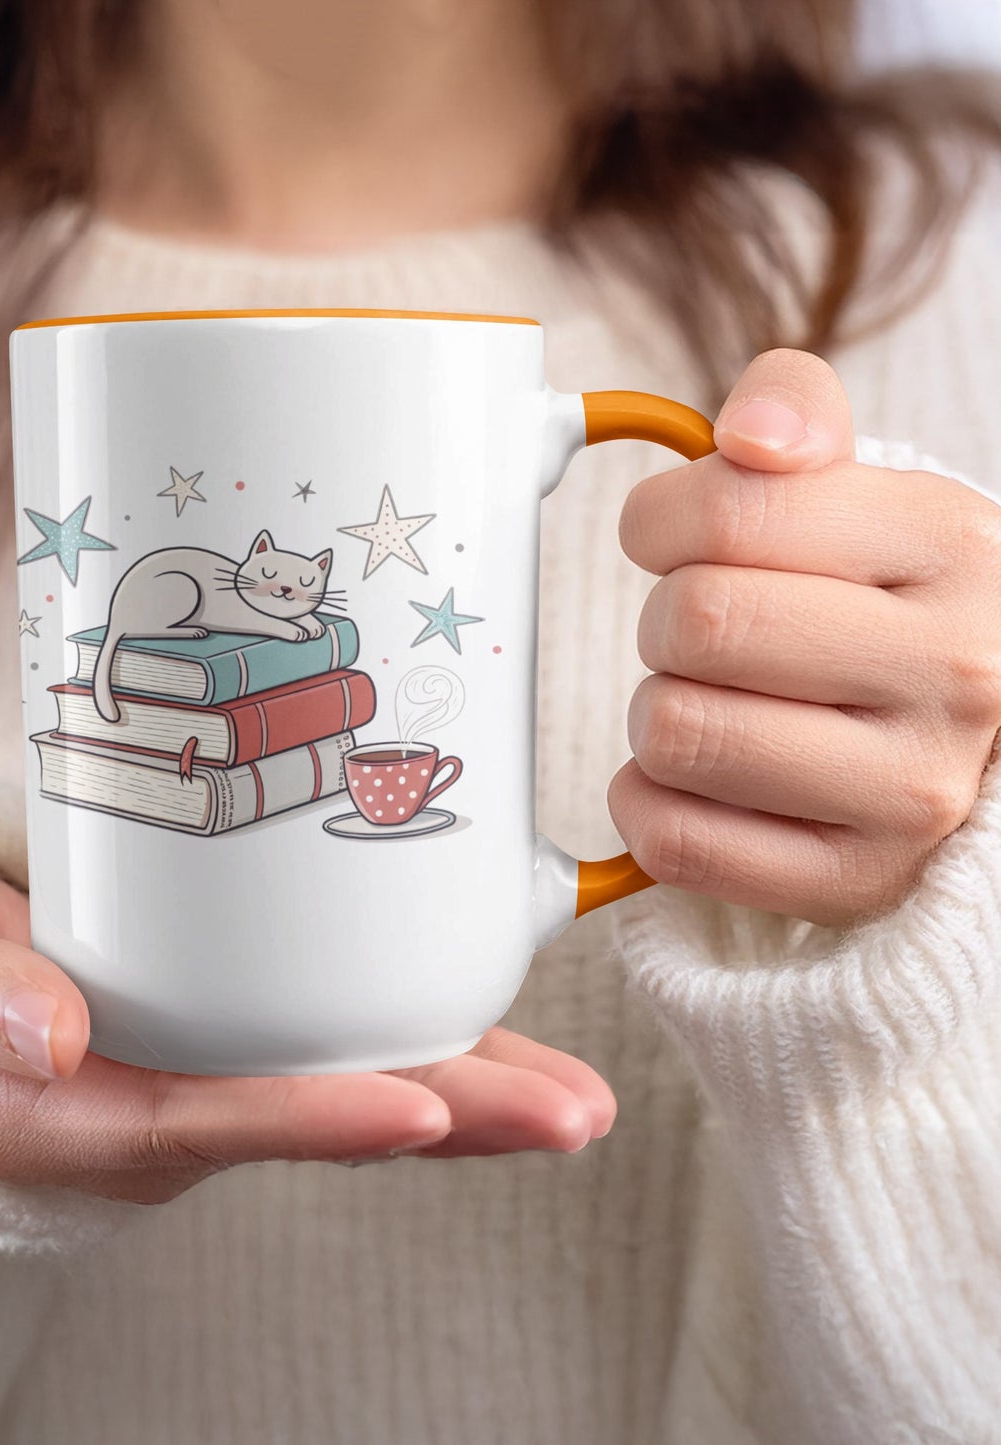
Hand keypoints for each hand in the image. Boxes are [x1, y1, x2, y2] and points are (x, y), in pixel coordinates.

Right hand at [0, 841, 615, 1204]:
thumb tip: (49, 1033)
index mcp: (63, 1112)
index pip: (201, 1123)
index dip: (311, 1119)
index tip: (419, 1109)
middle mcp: (146, 1113)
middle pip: (306, 1120)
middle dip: (444, 1119)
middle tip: (570, 1113)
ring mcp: (186, 1081)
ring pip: (334, 1091)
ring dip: (458, 1089)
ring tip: (573, 1092)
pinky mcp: (211, 1039)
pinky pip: (318, 1048)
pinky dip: (409, 1039)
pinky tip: (487, 1019)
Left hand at [611, 349, 1000, 928]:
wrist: (971, 736)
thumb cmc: (884, 602)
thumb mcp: (863, 489)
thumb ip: (794, 414)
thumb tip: (749, 434)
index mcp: (951, 544)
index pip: (729, 512)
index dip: (658, 522)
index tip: (671, 540)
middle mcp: (955, 672)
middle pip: (694, 623)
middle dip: (663, 620)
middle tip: (700, 633)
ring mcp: (911, 793)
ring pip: (675, 733)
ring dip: (657, 712)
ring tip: (711, 703)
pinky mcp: (854, 881)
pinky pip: (675, 840)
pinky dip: (648, 802)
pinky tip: (694, 779)